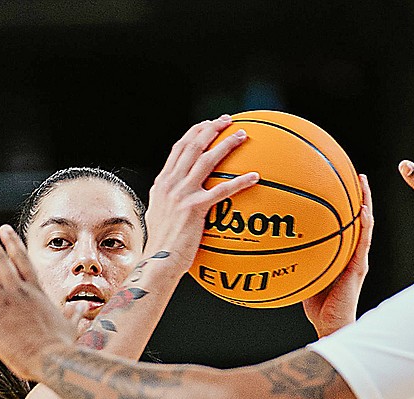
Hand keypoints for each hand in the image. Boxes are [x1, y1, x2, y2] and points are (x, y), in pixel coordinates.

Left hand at [0, 224, 74, 382]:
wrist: (53, 360)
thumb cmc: (63, 347)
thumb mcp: (72, 326)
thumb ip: (73, 314)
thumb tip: (83, 309)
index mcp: (36, 292)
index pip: (22, 261)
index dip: (12, 243)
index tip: (4, 230)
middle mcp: (18, 292)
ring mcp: (3, 304)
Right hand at [141, 116, 259, 268]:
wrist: (158, 262)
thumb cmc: (162, 247)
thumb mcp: (159, 218)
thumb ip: (169, 204)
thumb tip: (179, 202)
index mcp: (162, 184)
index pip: (178, 149)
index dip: (194, 133)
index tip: (208, 125)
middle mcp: (171, 184)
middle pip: (193, 146)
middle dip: (211, 128)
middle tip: (227, 121)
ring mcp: (182, 195)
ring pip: (207, 160)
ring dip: (226, 144)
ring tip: (242, 135)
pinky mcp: (194, 208)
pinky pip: (222, 190)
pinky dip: (240, 181)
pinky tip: (255, 176)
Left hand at [303, 173, 373, 337]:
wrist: (332, 326)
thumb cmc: (318, 308)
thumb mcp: (304, 277)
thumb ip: (297, 261)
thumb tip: (275, 247)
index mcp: (343, 255)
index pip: (345, 225)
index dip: (345, 205)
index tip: (339, 184)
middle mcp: (354, 254)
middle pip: (358, 219)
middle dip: (358, 195)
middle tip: (355, 173)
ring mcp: (358, 260)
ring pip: (365, 225)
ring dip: (365, 202)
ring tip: (363, 181)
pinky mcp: (359, 268)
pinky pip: (363, 243)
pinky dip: (365, 225)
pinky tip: (363, 210)